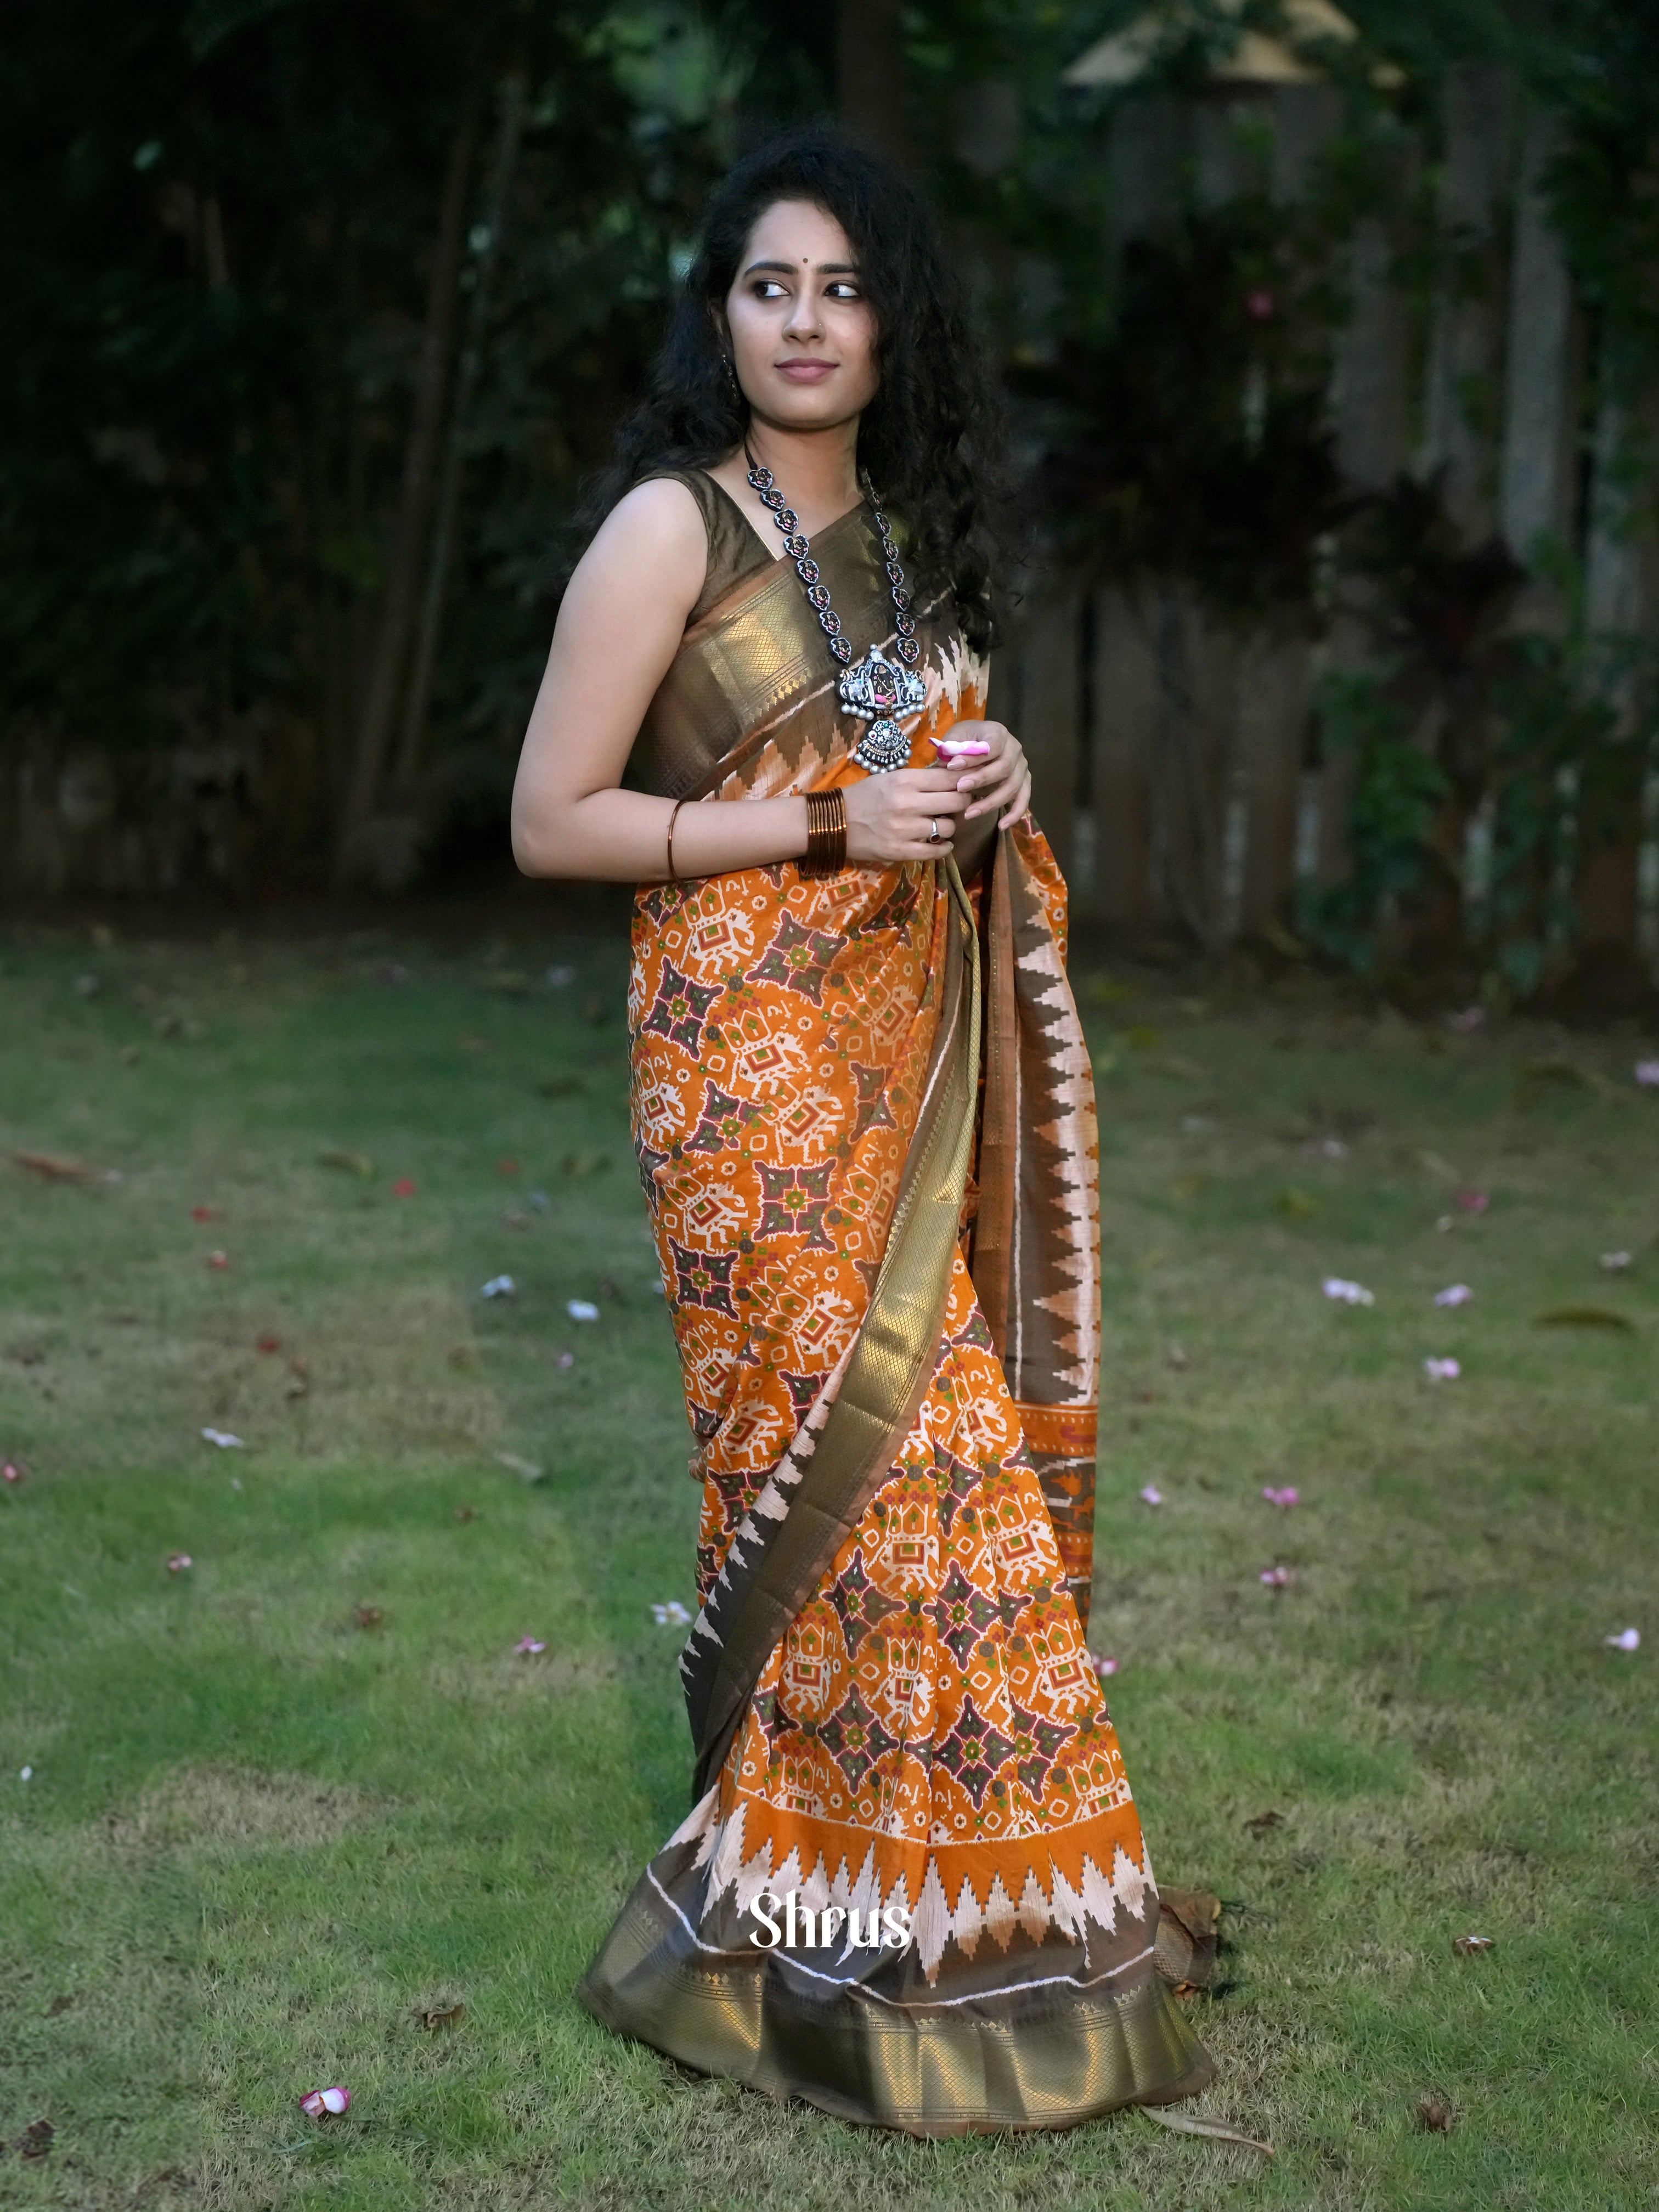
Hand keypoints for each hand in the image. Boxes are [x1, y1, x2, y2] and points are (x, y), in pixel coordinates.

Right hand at [841, 767, 969, 864]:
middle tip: (957, 805)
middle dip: (962, 803)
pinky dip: (944, 848)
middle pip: (956, 802)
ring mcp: (904, 830)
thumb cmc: (863, 797)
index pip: (950, 779)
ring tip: (941, 824)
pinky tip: (942, 843)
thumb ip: (920, 779)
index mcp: (904, 780)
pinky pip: (935, 851)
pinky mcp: (899, 851)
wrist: (833, 822)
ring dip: (950, 827)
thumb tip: (953, 777)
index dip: (963, 782)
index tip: (964, 785)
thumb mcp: (890, 778)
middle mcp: (907, 803)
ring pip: (948, 828)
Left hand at [935, 721, 1030, 828]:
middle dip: (981, 780)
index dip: (974, 757)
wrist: (978, 743)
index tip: (952, 766)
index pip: (992, 745)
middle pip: (1004, 767)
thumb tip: (947, 767)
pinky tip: (1001, 826)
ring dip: (990, 802)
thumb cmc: (964, 741)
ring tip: (969, 813)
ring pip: (1012, 787)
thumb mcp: (955, 738)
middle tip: (959, 789)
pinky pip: (1023, 800)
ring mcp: (1022, 767)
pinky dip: (1014, 814)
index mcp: (998, 732)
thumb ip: (951, 750)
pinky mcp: (1024, 783)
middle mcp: (1015, 748)